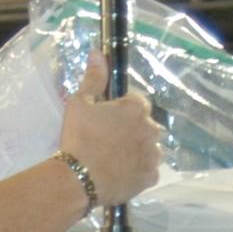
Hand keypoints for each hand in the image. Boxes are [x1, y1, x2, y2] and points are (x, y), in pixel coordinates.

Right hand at [56, 55, 164, 207]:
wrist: (79, 179)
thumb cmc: (79, 138)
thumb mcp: (80, 103)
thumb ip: (94, 78)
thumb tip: (98, 53)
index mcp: (136, 108)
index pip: (136, 102)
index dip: (121, 111)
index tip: (106, 121)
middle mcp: (151, 129)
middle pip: (145, 125)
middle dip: (132, 130)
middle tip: (109, 142)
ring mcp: (153, 155)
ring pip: (150, 148)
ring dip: (138, 150)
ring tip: (116, 159)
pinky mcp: (151, 177)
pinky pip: (149, 170)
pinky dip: (139, 171)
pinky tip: (122, 173)